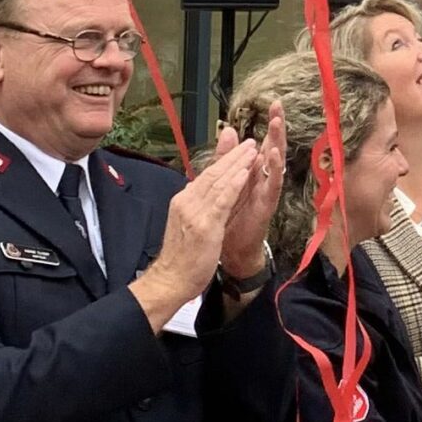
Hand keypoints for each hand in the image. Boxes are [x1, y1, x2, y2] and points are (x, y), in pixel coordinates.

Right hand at [129, 148, 251, 328]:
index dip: (222, 162)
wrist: (170, 279)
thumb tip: (202, 194)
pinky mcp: (205, 224)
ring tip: (251, 150)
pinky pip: (222, 200)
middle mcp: (186, 201)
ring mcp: (195, 212)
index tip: (237, 149)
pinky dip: (233, 184)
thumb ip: (197, 208)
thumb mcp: (188, 226)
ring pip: (218, 182)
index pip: (205, 176)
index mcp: (183, 201)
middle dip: (232, 156)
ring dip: (236, 163)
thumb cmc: (181, 258)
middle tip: (249, 142)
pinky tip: (244, 172)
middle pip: (212, 174)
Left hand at [218, 106, 284, 278]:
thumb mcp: (226, 181)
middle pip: (272, 148)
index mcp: (252, 173)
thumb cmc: (230, 217)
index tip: (272, 102)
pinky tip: (272, 155)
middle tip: (278, 106)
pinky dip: (273, 170)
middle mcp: (263, 180)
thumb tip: (229, 129)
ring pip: (275, 164)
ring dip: (276, 143)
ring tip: (277, 124)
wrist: (231, 249)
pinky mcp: (266, 205)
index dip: (268, 125)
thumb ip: (227, 157)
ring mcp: (266, 192)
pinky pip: (272, 185)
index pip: (261, 143)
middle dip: (276, 127)